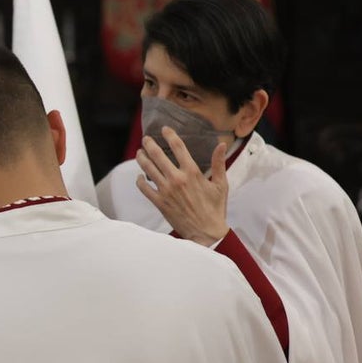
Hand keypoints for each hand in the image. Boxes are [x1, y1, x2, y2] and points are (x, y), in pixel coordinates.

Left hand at [135, 126, 229, 246]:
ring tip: (139, 153)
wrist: (206, 233)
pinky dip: (139, 180)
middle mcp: (177, 179)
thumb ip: (219, 163)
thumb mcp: (221, 185)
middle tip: (146, 139)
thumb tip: (222, 144)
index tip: (164, 129)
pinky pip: (144, 188)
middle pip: (158, 155)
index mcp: (192, 173)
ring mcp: (166, 191)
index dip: (170, 135)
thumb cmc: (215, 209)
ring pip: (148, 169)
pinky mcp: (159, 202)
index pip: (178, 148)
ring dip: (141, 158)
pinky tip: (139, 176)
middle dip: (149, 144)